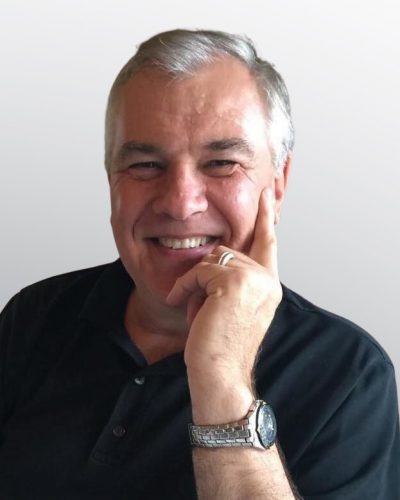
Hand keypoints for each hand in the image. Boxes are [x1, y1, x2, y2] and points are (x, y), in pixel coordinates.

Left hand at [166, 188, 281, 418]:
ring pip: (210, 260)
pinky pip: (199, 270)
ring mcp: (253, 278)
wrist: (220, 376)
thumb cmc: (220, 347)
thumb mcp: (232, 308)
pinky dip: (185, 287)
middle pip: (225, 251)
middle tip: (200, 308)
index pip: (268, 242)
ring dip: (195, 284)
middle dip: (205, 275)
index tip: (266, 193)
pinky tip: (181, 305)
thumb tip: (216, 259)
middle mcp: (266, 279)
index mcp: (269, 285)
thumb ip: (233, 281)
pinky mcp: (234, 281)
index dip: (265, 217)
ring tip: (196, 312)